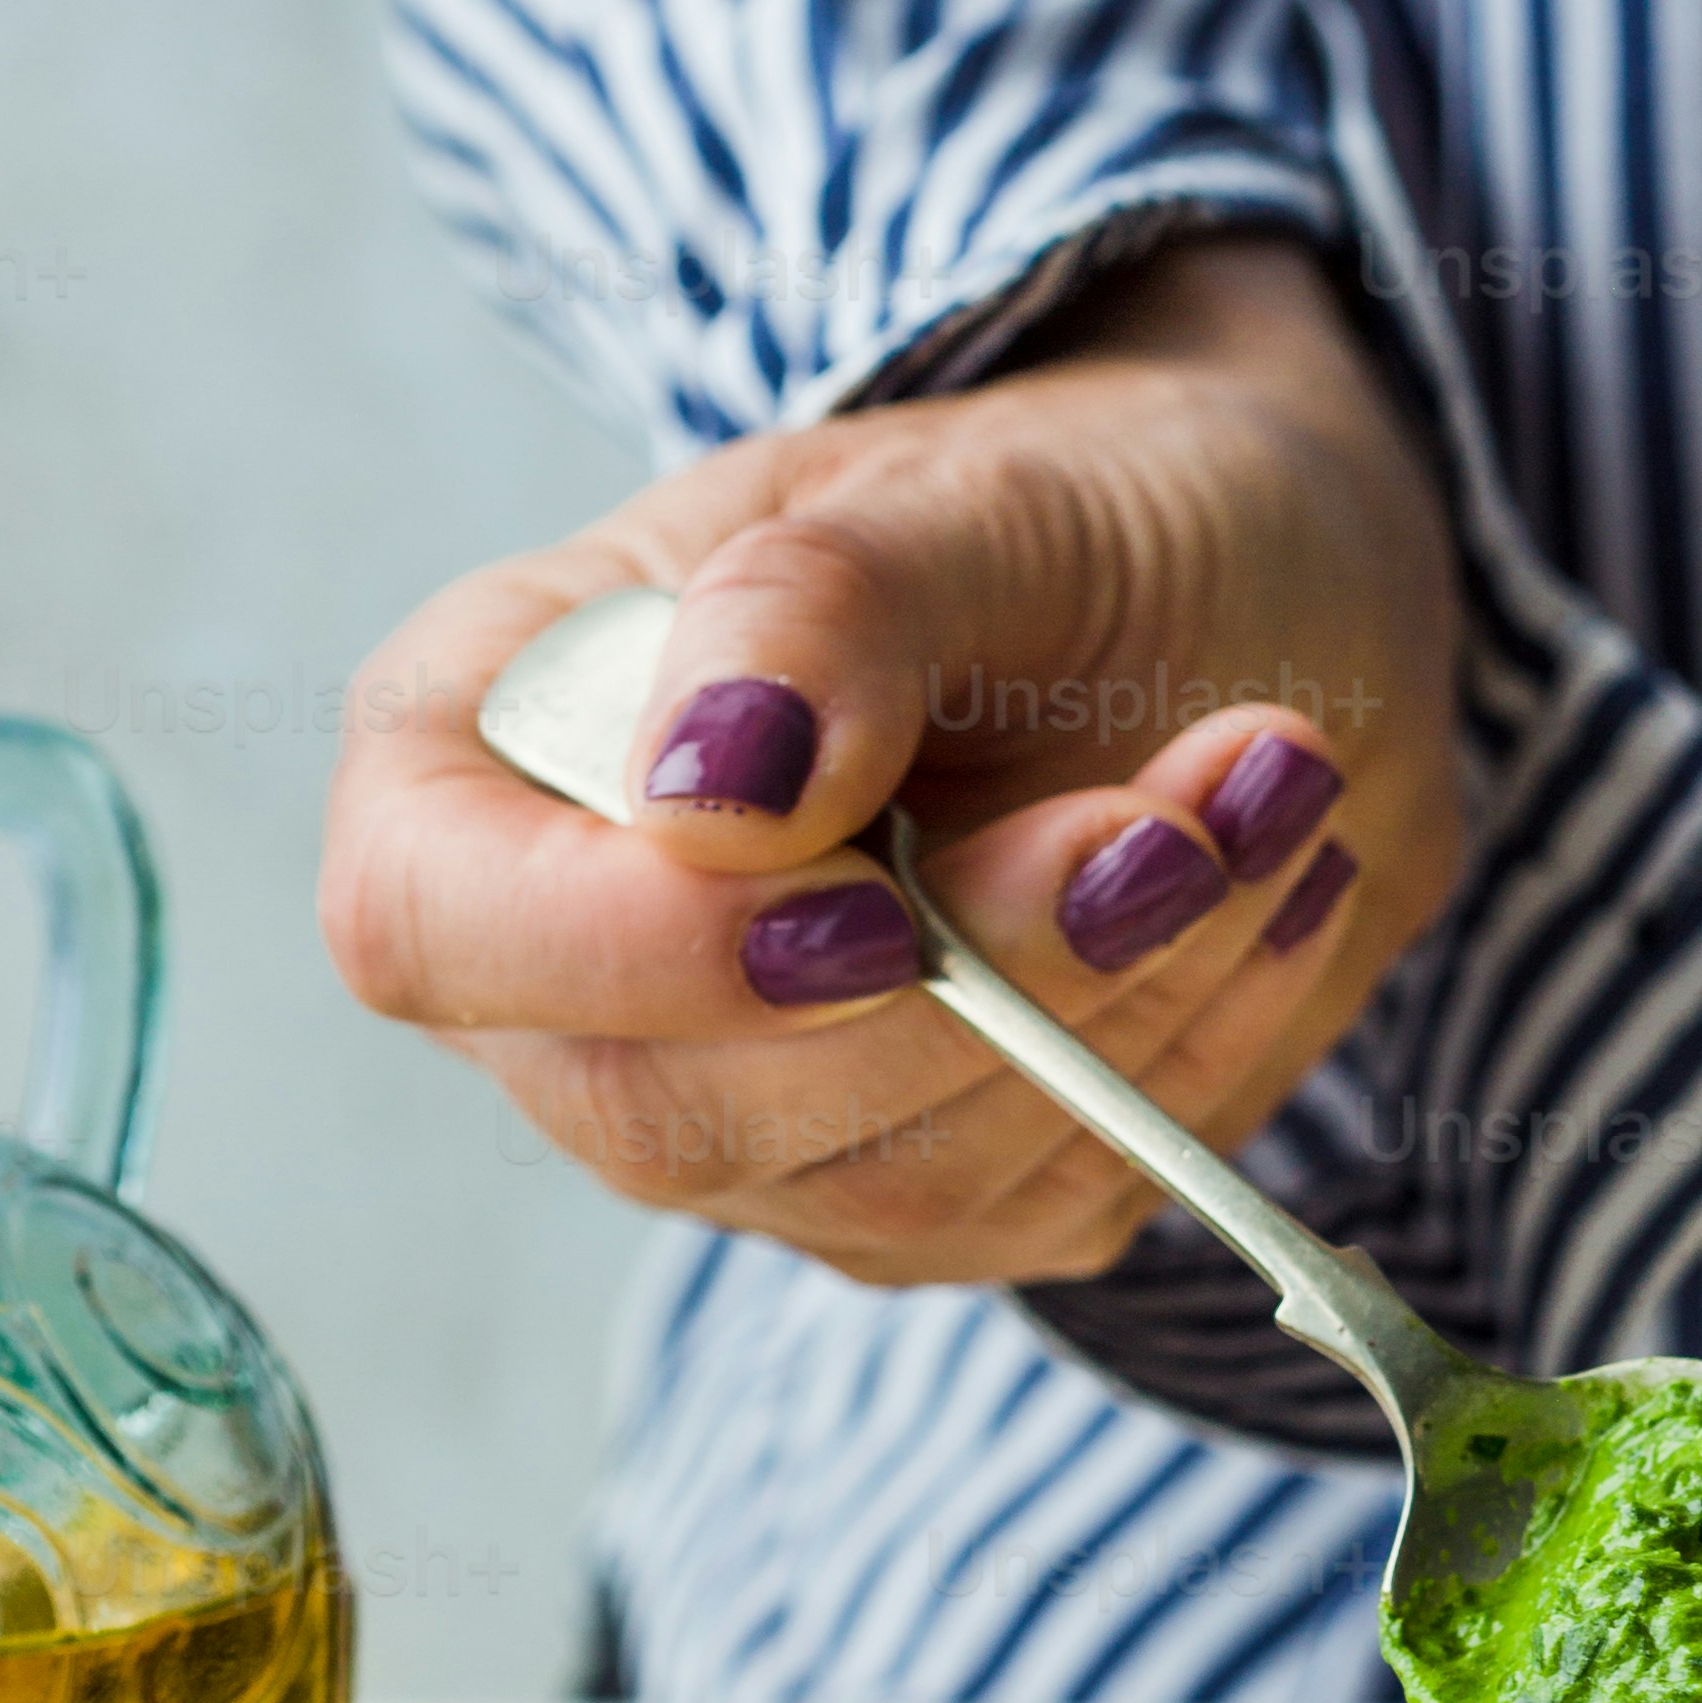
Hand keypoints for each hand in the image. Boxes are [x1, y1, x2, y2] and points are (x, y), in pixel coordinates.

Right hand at [320, 232, 1464, 1284]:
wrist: (1266, 595)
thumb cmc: (1080, 504)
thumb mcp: (974, 495)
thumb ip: (824, 612)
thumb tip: (708, 790)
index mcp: (491, 738)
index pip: (430, 921)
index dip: (627, 949)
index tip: (879, 901)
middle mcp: (571, 961)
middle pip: (665, 1109)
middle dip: (974, 980)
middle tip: (1184, 820)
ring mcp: (737, 1106)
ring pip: (883, 1178)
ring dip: (1126, 1003)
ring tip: (1271, 786)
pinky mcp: (913, 1194)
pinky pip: (1034, 1207)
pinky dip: (1192, 1056)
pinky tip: (1268, 885)